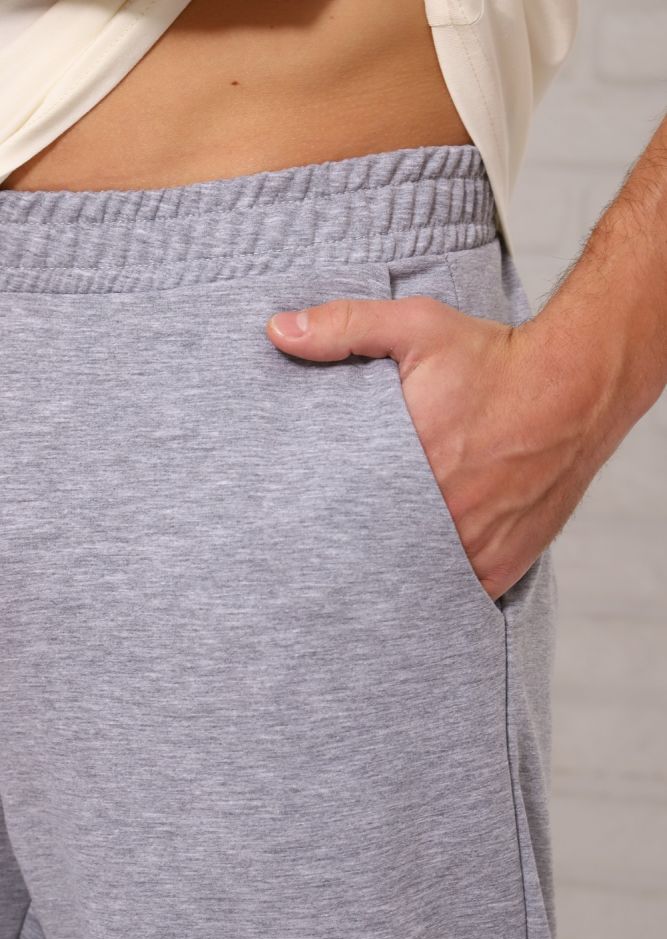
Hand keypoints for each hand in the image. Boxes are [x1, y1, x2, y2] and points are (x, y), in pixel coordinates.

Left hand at [266, 296, 606, 602]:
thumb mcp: (416, 327)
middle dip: (356, 545)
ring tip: (376, 556)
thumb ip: (344, 328)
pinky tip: (421, 569)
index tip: (308, 515)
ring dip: (396, 568)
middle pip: (375, 549)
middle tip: (337, 539)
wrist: (578, 386)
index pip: (340, 511)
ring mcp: (472, 547)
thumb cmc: (495, 359)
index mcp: (404, 467)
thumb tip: (278, 331)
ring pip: (413, 576)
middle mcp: (437, 515)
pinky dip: (439, 583)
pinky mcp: (502, 565)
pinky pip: (456, 592)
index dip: (321, 518)